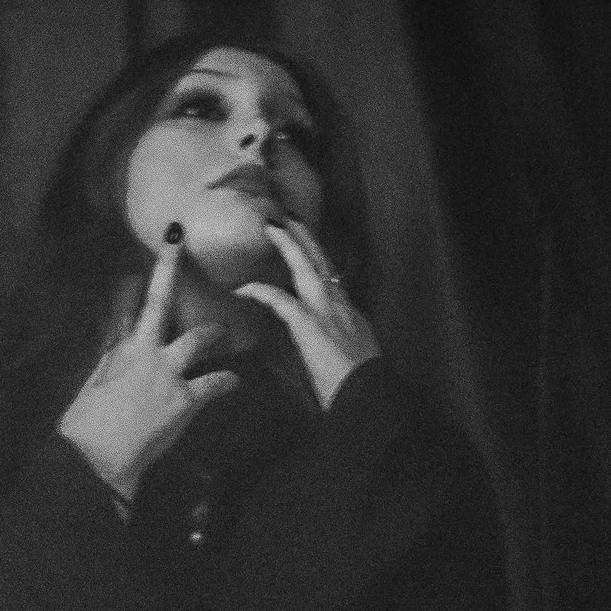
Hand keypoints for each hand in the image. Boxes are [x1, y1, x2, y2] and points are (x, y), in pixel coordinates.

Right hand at [57, 235, 240, 501]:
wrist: (95, 456)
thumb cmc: (85, 427)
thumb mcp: (95, 384)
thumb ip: (110, 356)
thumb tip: (117, 335)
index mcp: (116, 349)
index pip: (130, 303)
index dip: (148, 273)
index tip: (166, 242)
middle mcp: (142, 350)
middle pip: (159, 301)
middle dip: (169, 269)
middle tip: (180, 241)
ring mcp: (166, 371)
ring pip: (196, 338)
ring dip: (211, 332)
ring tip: (222, 331)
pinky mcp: (184, 397)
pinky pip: (214, 383)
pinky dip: (226, 381)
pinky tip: (235, 381)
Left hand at [234, 215, 380, 408]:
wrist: (366, 393)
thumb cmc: (359, 383)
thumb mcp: (356, 354)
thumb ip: (342, 340)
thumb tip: (333, 339)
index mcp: (349, 312)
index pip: (331, 277)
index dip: (318, 257)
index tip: (307, 242)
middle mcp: (339, 304)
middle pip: (320, 261)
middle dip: (304, 238)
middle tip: (288, 217)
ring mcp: (325, 311)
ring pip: (305, 268)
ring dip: (288, 245)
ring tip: (271, 227)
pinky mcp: (309, 324)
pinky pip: (281, 300)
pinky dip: (262, 292)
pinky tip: (244, 288)